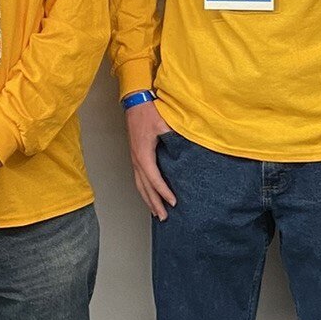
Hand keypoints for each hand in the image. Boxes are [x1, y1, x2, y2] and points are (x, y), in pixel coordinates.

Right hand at [125, 100, 175, 219]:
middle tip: (165, 217)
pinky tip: (150, 196)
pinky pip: (139, 178)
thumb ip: (173, 136)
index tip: (173, 202)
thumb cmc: (149, 111)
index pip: (154, 178)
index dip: (163, 192)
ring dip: (148, 200)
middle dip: (154, 203)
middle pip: (145, 187)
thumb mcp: (164, 123)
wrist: (135, 102)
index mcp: (143, 153)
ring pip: (140, 185)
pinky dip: (144, 190)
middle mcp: (136, 159)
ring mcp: (134, 158)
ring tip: (157, 213)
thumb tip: (186, 148)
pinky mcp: (135, 156)